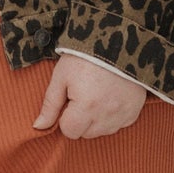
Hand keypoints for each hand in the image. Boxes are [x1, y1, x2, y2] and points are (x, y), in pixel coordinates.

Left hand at [31, 55, 149, 138]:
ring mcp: (123, 113)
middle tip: (83, 95)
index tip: (70, 100)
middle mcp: (106, 115)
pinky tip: (110, 97)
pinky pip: (120, 124)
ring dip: (97, 120)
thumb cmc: (85, 56)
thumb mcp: (61, 76)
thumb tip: (38, 127)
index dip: (65, 117)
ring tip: (97, 95)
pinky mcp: (134, 110)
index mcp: (86, 107)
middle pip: (86, 133)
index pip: (69, 131)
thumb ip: (50, 105)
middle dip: (80, 119)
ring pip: (103, 131)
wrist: (117, 39)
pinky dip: (113, 116)